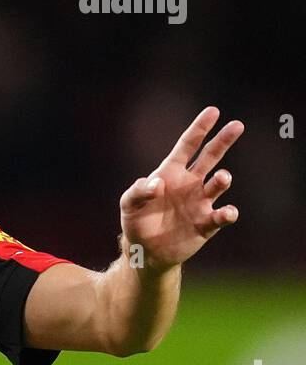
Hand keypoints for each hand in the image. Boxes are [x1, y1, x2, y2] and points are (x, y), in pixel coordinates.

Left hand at [119, 106, 243, 271]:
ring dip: (222, 179)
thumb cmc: (136, 222)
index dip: (199, 128)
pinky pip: (221, 216)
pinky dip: (227, 214)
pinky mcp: (206, 224)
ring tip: (221, 178)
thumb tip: (157, 183)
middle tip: (237, 126)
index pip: (188, 146)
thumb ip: (138, 191)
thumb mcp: (128, 204)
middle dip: (223, 141)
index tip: (213, 112)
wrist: (145, 252)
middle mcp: (190, 184)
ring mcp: (200, 203)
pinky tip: (227, 213)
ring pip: (218, 185)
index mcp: (172, 173)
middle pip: (210, 157)